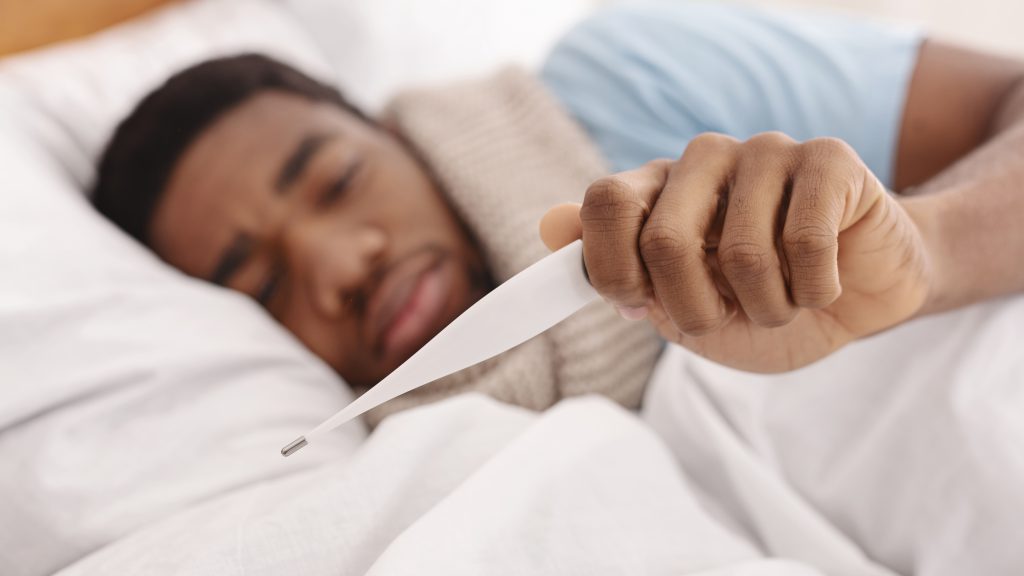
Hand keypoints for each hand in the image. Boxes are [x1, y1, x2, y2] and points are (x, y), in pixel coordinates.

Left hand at [540, 132, 932, 372]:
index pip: (603, 202)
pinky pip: (804, 244)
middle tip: (725, 316)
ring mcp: (765, 151)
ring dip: (765, 308)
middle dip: (694, 309)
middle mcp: (703, 160)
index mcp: (659, 190)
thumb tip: (551, 228)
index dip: (610, 267)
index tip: (638, 304)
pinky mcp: (827, 159)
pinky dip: (814, 291)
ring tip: (782, 300)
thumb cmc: (764, 306)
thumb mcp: (684, 312)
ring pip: (740, 254)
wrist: (861, 302)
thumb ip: (624, 280)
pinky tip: (823, 283)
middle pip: (662, 239)